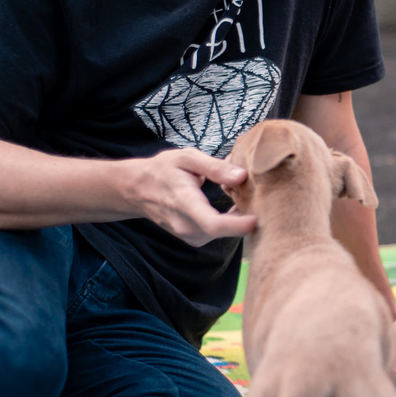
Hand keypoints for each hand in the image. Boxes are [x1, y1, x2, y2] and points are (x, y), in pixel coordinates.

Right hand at [129, 148, 256, 245]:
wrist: (137, 189)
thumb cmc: (163, 170)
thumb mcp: (186, 158)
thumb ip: (215, 167)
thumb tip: (242, 176)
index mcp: (184, 202)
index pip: (213, 224)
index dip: (238, 225)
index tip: (257, 218)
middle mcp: (185, 225)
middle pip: (224, 231)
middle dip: (245, 216)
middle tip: (258, 196)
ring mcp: (188, 235)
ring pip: (224, 233)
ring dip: (238, 219)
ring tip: (244, 197)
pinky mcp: (193, 239)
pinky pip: (218, 233)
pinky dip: (230, 222)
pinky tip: (234, 206)